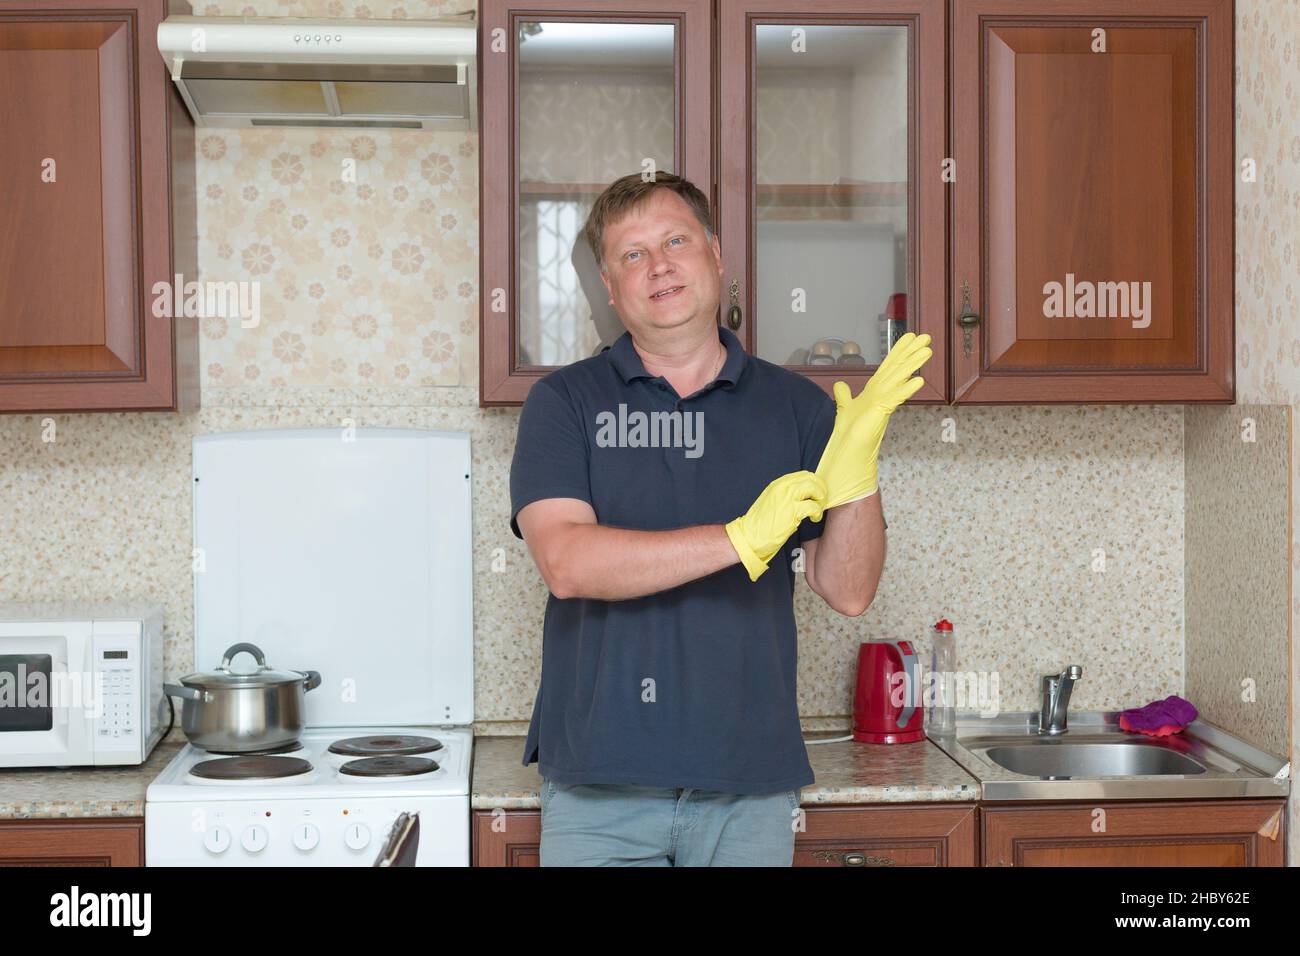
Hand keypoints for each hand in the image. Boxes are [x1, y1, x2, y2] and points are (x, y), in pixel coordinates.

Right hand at [725, 470, 827, 581]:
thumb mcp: (772, 501)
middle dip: (821, 489)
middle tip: (822, 501)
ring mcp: (787, 497)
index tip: (818, 493)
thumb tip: (805, 496)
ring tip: (817, 510)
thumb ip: (786, 495)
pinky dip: (817, 512)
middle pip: (811, 478)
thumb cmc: (761, 523)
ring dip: (820, 499)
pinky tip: (814, 519)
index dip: (815, 482)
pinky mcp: (791, 511)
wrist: (749, 536)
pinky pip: (813, 506)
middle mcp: (782, 487)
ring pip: (814, 488)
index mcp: (778, 484)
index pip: (804, 474)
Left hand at [815, 332, 931, 507]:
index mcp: (874, 392)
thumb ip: (844, 397)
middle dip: (911, 352)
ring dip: (912, 365)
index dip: (899, 351)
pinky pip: (894, 400)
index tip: (910, 336)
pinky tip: (918, 381)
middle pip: (897, 369)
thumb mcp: (844, 409)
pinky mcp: (879, 415)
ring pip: (898, 380)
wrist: (848, 458)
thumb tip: (840, 384)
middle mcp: (881, 396)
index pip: (888, 367)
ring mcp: (882, 405)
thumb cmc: (848, 436)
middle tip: (926, 336)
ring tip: (927, 350)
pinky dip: (904, 390)